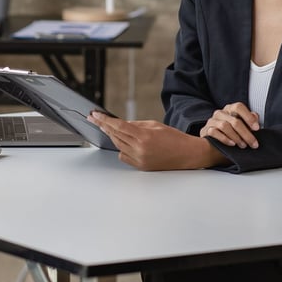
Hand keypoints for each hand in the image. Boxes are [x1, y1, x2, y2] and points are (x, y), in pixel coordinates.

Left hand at [88, 112, 225, 170]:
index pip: (118, 126)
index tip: (95, 115)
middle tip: (93, 119)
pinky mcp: (141, 166)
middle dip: (103, 126)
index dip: (104, 120)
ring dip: (112, 136)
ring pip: (118, 145)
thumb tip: (120, 124)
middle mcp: (140, 149)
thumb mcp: (155, 125)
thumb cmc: (174, 138)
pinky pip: (124, 156)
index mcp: (144, 136)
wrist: (188, 154)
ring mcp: (139, 159)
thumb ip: (136, 124)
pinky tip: (122, 142)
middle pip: (115, 136)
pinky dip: (121, 148)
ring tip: (106, 127)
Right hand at [199, 103, 259, 148]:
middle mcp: (220, 113)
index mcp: (230, 109)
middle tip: (254, 144)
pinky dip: (224, 139)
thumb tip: (255, 116)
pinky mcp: (205, 130)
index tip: (257, 128)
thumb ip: (249, 120)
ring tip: (243, 145)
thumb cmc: (232, 133)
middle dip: (246, 134)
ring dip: (236, 137)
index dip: (249, 117)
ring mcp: (212, 121)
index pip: (239, 107)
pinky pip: (214, 132)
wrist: (215, 144)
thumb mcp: (243, 126)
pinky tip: (232, 144)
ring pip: (225, 126)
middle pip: (234, 121)